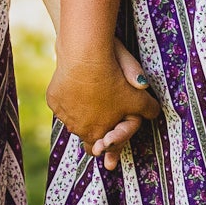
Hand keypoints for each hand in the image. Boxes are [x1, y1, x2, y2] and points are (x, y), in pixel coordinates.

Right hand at [47, 41, 161, 170]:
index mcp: (97, 134)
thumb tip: (153, 113)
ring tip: (92, 97)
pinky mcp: (53, 99)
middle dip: (94, 128)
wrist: (85, 57)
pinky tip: (77, 88)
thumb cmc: (114, 79)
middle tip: (101, 114)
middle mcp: (77, 129)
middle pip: (86, 135)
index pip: (101, 148)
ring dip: (81, 113)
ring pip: (72, 119)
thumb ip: (149, 109)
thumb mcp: (139, 96)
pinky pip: (61, 103)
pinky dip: (69, 98)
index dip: (107, 143)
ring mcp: (63, 114)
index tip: (108, 138)